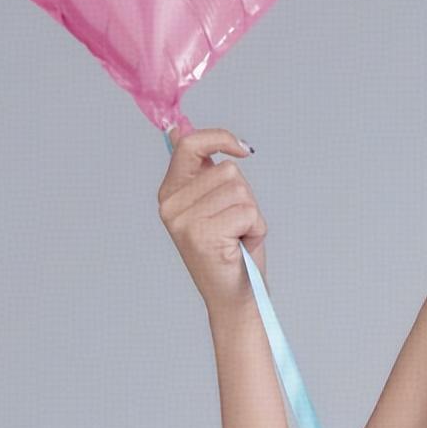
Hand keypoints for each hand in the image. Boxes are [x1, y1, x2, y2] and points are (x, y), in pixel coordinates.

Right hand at [157, 126, 265, 315]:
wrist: (234, 297)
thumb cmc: (229, 252)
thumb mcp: (213, 205)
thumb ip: (200, 171)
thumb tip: (177, 130)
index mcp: (170, 193)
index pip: (190, 145)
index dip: (219, 137)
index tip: (243, 148)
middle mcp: (171, 205)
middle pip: (228, 171)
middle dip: (244, 197)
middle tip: (234, 226)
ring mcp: (185, 220)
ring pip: (240, 191)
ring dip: (251, 215)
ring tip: (237, 238)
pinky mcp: (204, 234)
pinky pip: (249, 212)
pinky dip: (256, 230)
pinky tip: (241, 248)